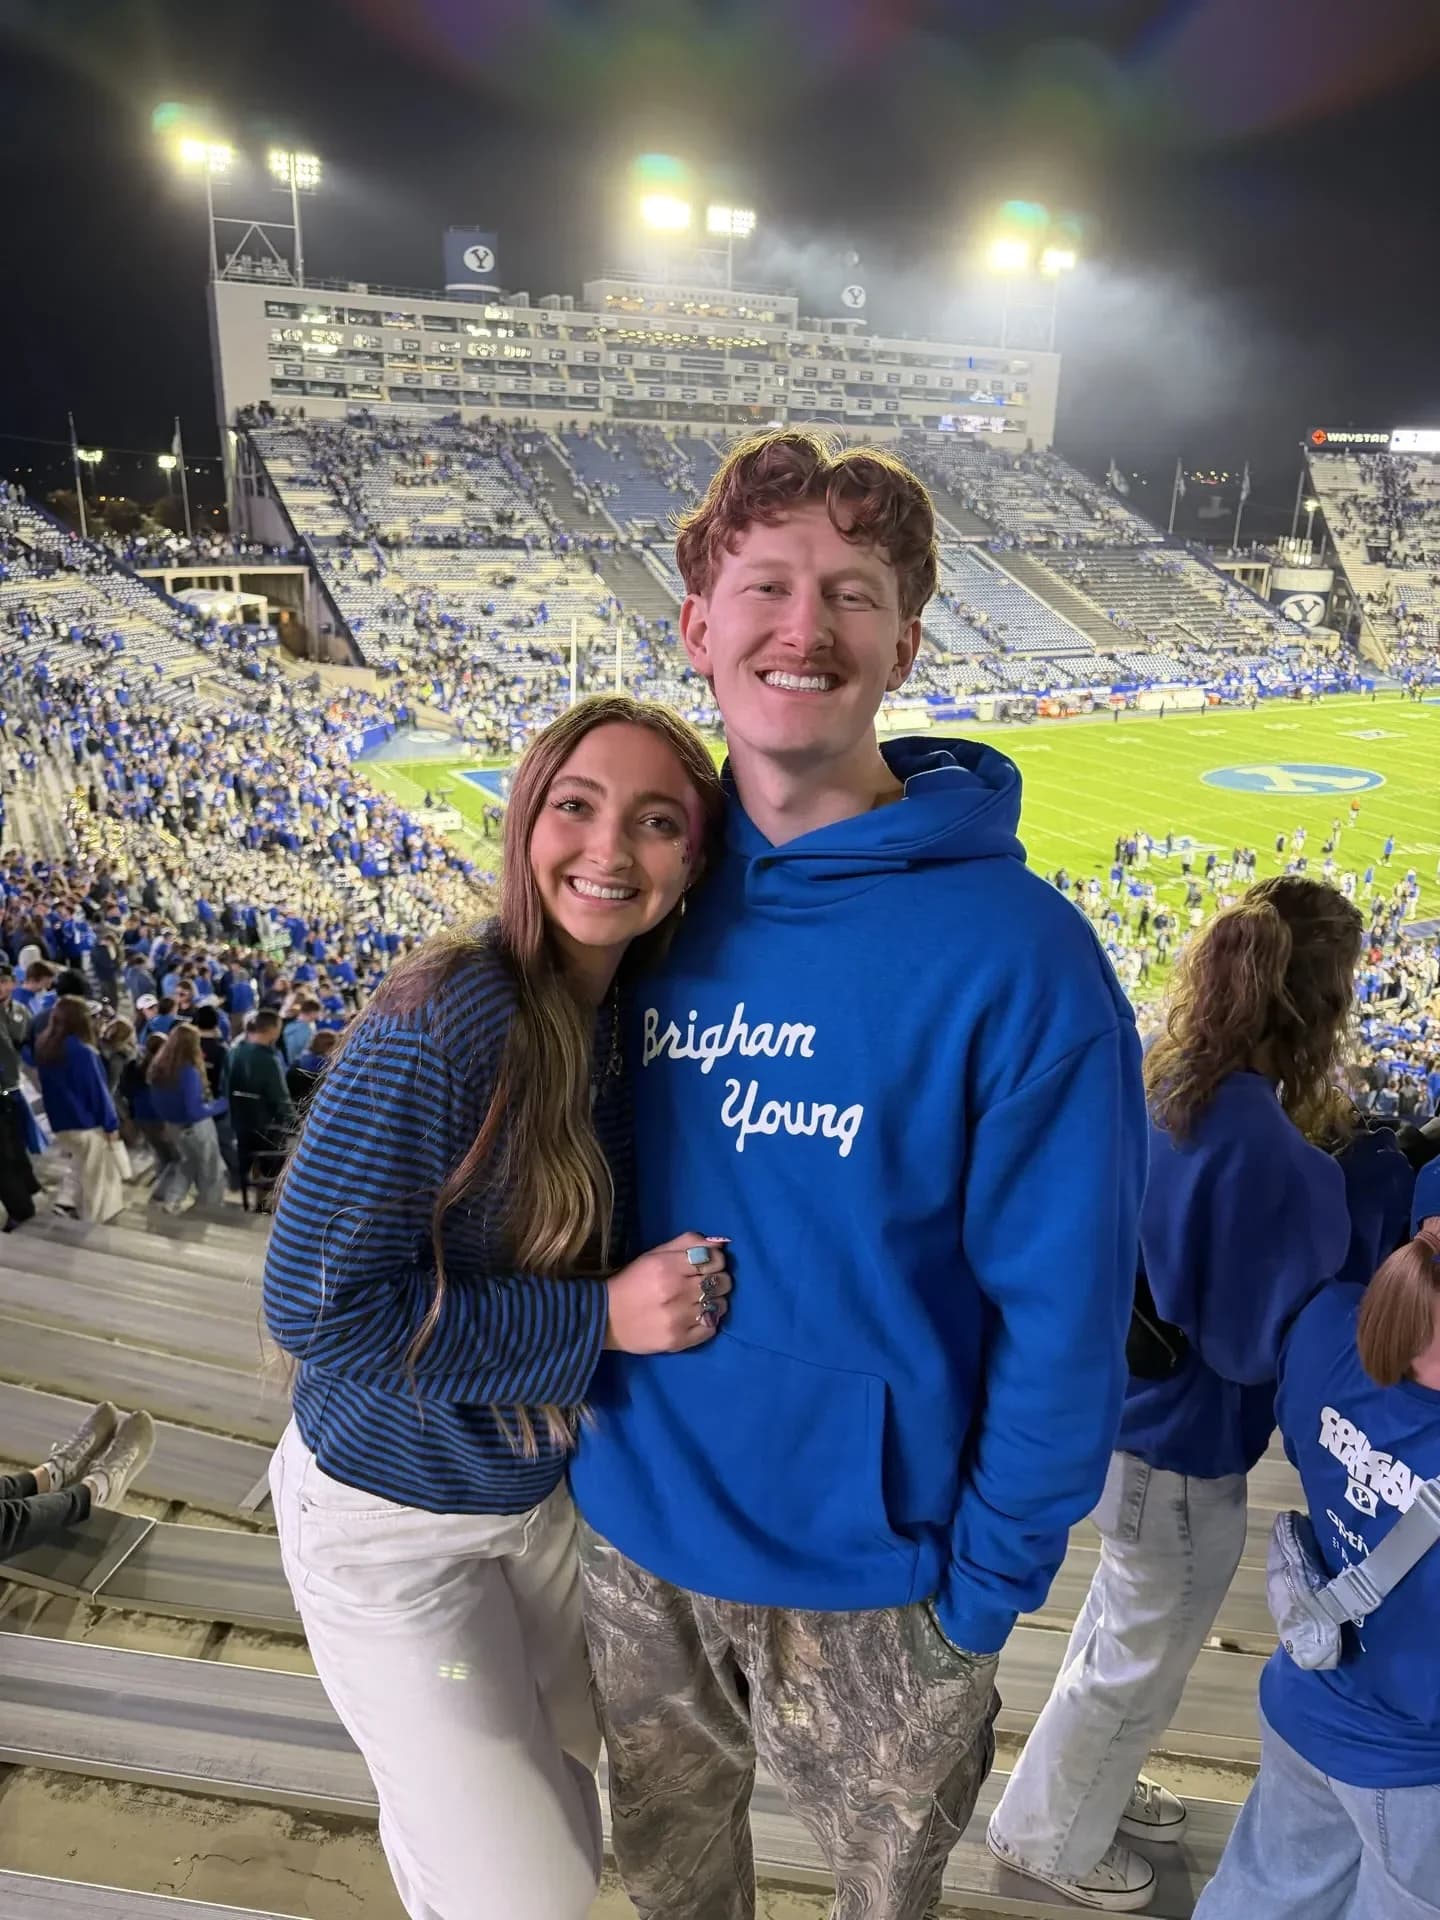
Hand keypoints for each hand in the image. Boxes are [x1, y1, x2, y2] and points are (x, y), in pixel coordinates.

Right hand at [605, 1232, 730, 1354]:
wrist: (606, 1317)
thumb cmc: (633, 1281)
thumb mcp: (655, 1254)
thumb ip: (688, 1243)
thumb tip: (722, 1242)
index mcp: (668, 1266)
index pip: (715, 1259)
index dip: (716, 1260)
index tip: (707, 1265)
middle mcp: (676, 1292)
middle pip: (722, 1281)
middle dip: (718, 1279)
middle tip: (705, 1283)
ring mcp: (678, 1319)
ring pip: (721, 1305)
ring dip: (716, 1301)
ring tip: (702, 1301)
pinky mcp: (679, 1341)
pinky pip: (712, 1328)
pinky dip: (710, 1321)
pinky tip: (698, 1317)